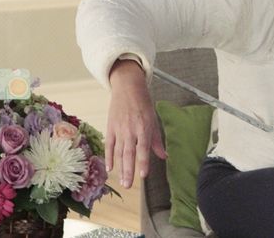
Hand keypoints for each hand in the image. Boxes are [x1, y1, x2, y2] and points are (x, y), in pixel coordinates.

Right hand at [106, 59, 166, 188]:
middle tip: (129, 185)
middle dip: (129, 170)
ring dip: (120, 168)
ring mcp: (119, 130)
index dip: (143, 162)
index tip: (143, 175)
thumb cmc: (143, 104)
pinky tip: (110, 168)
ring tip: (122, 182)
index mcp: (144, 128)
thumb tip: (164, 156)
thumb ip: (157, 140)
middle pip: (129, 154)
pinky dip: (109, 157)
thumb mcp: (153, 120)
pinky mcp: (111, 128)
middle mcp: (131, 130)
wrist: (128, 88)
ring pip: (119, 153)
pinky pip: (110, 146)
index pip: (143, 149)